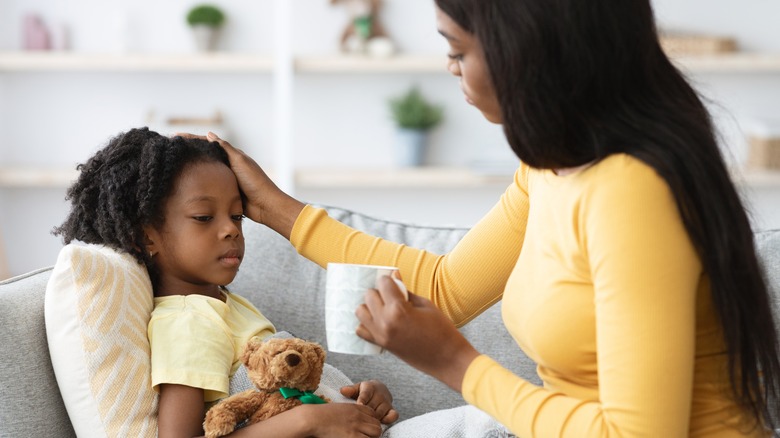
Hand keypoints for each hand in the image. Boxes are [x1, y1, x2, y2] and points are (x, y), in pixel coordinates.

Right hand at [174, 131, 304, 238]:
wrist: (265, 206)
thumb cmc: (255, 182)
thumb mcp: (240, 161)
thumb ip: (225, 148)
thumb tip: (210, 134)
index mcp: (232, 156)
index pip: (209, 143)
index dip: (193, 139)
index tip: (176, 136)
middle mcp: (228, 165)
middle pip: (205, 156)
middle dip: (189, 152)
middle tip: (170, 149)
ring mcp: (225, 179)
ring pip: (205, 170)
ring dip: (191, 167)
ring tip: (173, 163)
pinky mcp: (223, 191)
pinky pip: (207, 184)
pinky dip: (197, 182)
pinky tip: (185, 182)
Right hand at [299, 402, 382, 437]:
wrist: (314, 419)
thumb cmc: (324, 415)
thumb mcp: (341, 408)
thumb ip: (353, 413)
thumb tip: (360, 421)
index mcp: (356, 408)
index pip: (374, 415)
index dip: (371, 422)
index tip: (365, 427)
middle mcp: (359, 417)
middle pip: (377, 425)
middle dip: (374, 431)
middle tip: (365, 436)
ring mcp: (356, 427)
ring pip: (376, 433)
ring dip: (371, 437)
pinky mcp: (352, 437)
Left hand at [340, 380, 398, 423]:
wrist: (378, 389)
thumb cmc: (363, 391)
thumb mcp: (357, 388)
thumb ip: (350, 390)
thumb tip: (343, 390)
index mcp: (370, 387)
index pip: (366, 394)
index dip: (362, 400)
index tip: (359, 406)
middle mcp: (380, 394)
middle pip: (372, 407)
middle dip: (364, 413)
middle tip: (357, 419)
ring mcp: (387, 402)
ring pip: (379, 413)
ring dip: (372, 419)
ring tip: (364, 423)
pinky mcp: (392, 409)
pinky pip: (393, 416)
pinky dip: (387, 420)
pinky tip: (379, 423)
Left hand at [355, 273, 480, 392]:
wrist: (447, 358)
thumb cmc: (441, 329)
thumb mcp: (425, 305)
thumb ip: (405, 290)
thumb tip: (394, 275)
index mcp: (399, 309)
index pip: (383, 284)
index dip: (389, 280)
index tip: (393, 280)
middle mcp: (385, 322)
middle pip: (369, 296)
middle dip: (379, 292)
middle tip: (390, 294)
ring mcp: (381, 335)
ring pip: (360, 311)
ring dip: (370, 306)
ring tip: (384, 307)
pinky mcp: (381, 345)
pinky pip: (361, 330)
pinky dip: (367, 323)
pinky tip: (379, 320)